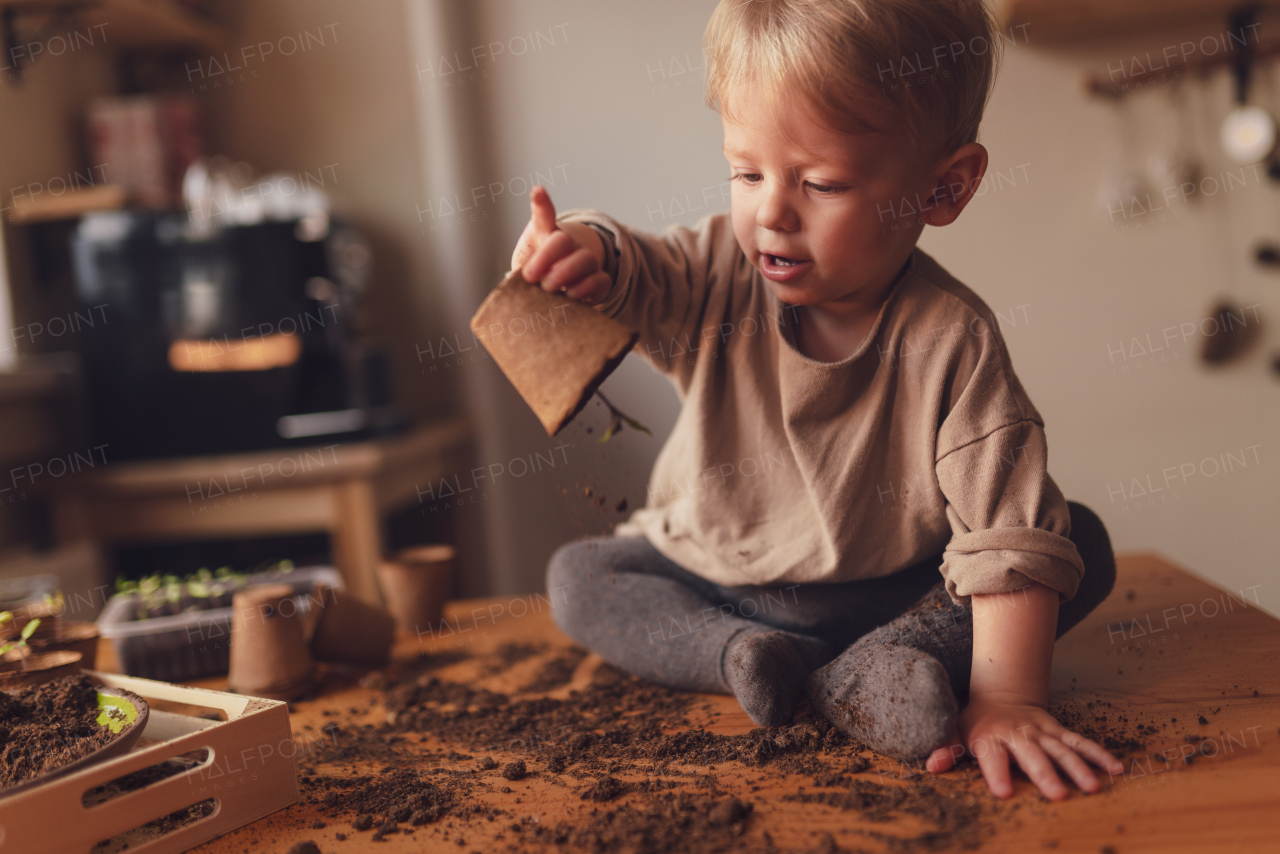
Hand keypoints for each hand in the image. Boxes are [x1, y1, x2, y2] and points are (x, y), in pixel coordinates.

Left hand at [510, 185, 610, 304]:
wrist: (558, 290)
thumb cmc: (536, 277)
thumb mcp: (523, 270)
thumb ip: (521, 273)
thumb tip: (523, 282)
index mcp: (545, 236)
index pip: (544, 215)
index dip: (541, 203)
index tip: (538, 191)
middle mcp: (568, 244)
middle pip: (563, 240)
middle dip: (547, 259)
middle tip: (532, 278)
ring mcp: (586, 260)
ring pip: (586, 259)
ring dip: (567, 275)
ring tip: (551, 290)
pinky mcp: (599, 279)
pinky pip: (601, 280)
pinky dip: (587, 288)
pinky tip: (572, 296)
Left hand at [925, 695, 1123, 800]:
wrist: (1000, 694)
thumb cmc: (976, 722)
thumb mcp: (956, 732)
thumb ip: (947, 750)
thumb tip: (932, 766)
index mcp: (990, 736)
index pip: (992, 756)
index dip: (996, 773)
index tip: (1003, 793)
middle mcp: (1018, 733)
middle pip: (1032, 755)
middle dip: (1044, 774)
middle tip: (1058, 796)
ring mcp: (1041, 731)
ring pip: (1061, 750)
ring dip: (1078, 768)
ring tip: (1092, 788)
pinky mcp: (1058, 731)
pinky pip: (1080, 743)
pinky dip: (1099, 754)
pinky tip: (1117, 769)